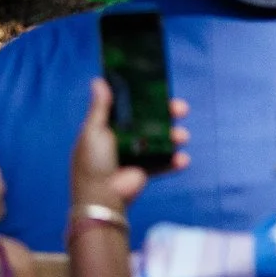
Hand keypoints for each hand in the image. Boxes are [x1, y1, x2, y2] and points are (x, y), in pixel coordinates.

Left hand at [71, 77, 188, 214]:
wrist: (102, 196)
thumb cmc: (92, 162)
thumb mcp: (93, 131)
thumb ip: (99, 107)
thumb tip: (99, 80)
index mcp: (108, 127)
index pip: (129, 107)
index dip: (144, 98)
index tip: (160, 87)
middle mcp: (123, 138)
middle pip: (150, 121)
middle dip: (167, 114)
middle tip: (181, 107)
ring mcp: (136, 155)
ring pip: (161, 140)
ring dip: (174, 136)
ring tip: (182, 136)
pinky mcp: (146, 171)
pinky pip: (164, 163)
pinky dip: (175, 161)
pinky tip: (183, 159)